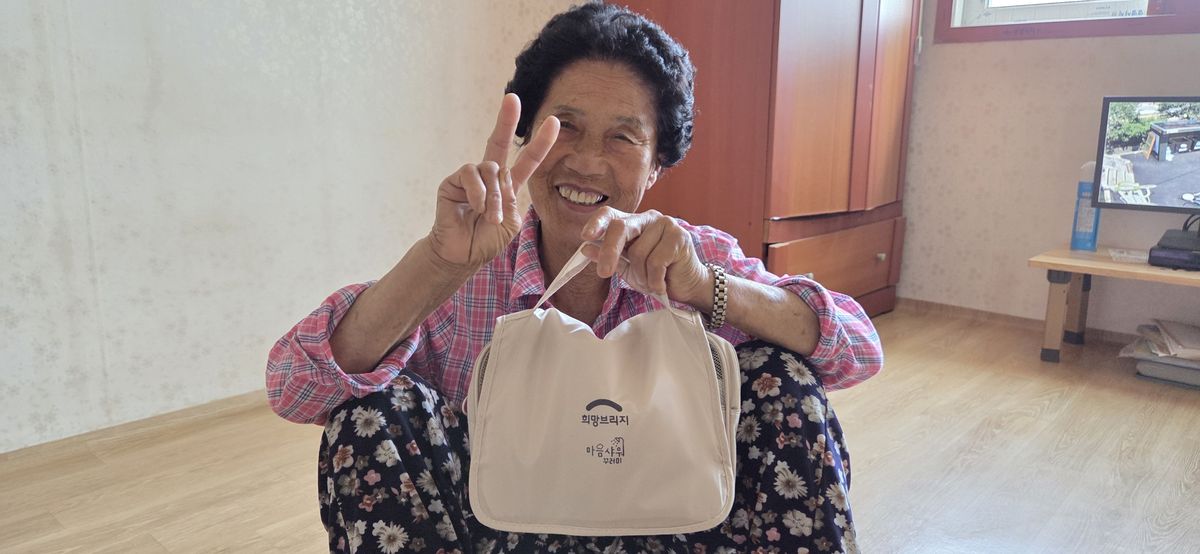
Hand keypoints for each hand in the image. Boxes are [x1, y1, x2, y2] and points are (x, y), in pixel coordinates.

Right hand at [428, 94, 559, 268]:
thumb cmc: (486, 241)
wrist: (462, 255)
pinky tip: (476, 207)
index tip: (554, 123)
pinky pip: (470, 173)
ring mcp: (470, 178)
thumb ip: (510, 200)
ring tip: (490, 216)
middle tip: (512, 98)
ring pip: (490, 168)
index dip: (541, 143)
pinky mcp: (452, 182)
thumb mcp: (510, 223)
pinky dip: (478, 192)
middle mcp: (489, 177)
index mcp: (508, 186)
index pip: (528, 160)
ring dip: (494, 196)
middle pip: (498, 142)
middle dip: (506, 120)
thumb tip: (498, 180)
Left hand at [579, 207, 711, 305]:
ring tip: (651, 282)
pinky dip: (655, 280)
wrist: (687, 285)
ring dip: (641, 276)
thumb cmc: (657, 274)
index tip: (585, 236)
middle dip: (610, 252)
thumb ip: (607, 257)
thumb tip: (585, 249)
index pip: (610, 214)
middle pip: (621, 227)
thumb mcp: (627, 268)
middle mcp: (648, 218)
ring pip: (638, 252)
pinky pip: (655, 262)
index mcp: (633, 223)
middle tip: (604, 272)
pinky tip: (662, 284)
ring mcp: (665, 224)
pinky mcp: (679, 237)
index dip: (596, 223)